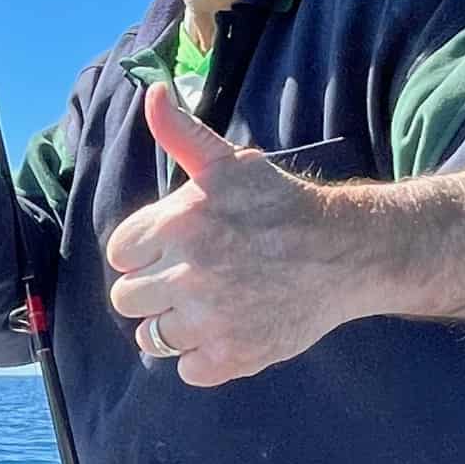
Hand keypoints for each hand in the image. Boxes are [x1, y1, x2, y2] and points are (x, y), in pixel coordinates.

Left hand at [106, 83, 364, 386]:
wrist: (345, 252)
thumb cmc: (281, 205)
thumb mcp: (229, 163)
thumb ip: (182, 135)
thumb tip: (152, 94)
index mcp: (178, 223)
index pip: (120, 254)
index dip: (144, 253)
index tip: (177, 249)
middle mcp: (188, 273)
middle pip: (127, 299)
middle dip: (153, 290)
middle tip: (193, 279)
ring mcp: (210, 319)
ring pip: (152, 338)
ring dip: (173, 326)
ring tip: (208, 306)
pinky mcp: (233, 356)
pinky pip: (186, 369)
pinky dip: (202, 357)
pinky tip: (228, 330)